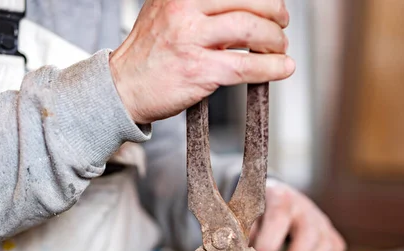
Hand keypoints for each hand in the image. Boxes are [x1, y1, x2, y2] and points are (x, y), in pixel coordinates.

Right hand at [109, 0, 294, 123]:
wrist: (121, 88)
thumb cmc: (146, 55)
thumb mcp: (165, 12)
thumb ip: (198, 5)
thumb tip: (241, 6)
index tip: (271, 5)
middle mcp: (184, 10)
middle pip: (249, 1)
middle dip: (275, 13)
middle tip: (281, 24)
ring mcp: (191, 40)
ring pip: (251, 30)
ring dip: (275, 40)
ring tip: (279, 48)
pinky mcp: (198, 70)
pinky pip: (246, 66)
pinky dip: (271, 67)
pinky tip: (282, 68)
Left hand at [250, 179, 345, 250]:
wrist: (276, 197)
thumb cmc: (258, 210)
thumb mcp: (246, 215)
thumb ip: (244, 233)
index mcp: (278, 196)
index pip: (277, 218)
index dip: (269, 242)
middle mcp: (303, 205)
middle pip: (308, 233)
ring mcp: (319, 217)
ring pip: (325, 243)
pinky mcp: (329, 229)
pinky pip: (336, 248)